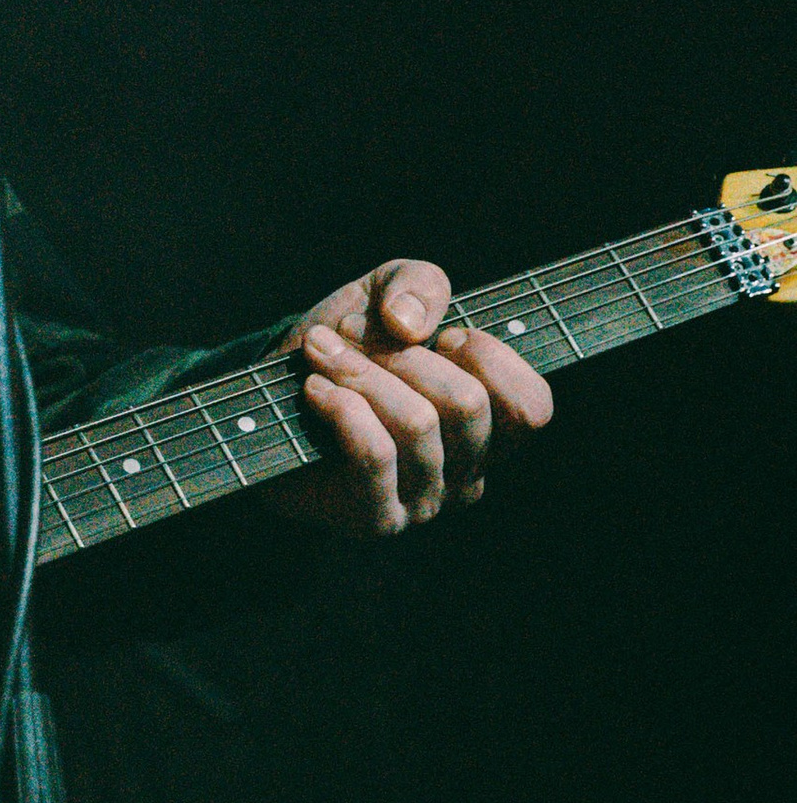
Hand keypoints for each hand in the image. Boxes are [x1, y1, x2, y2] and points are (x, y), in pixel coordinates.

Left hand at [266, 257, 552, 535]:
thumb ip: (419, 286)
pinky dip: (341, 405)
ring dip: (359, 371)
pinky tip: (315, 388)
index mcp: (490, 428)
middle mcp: (468, 473)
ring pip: (418, 424)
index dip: (489, 356)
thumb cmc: (344, 346)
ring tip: (321, 351)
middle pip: (467, 405)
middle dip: (401, 354)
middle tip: (350, 333)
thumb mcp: (387, 293)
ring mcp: (425, 502)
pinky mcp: (375, 517)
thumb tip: (411, 325)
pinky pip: (375, 453)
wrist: (269, 395)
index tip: (441, 334)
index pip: (531, 406)